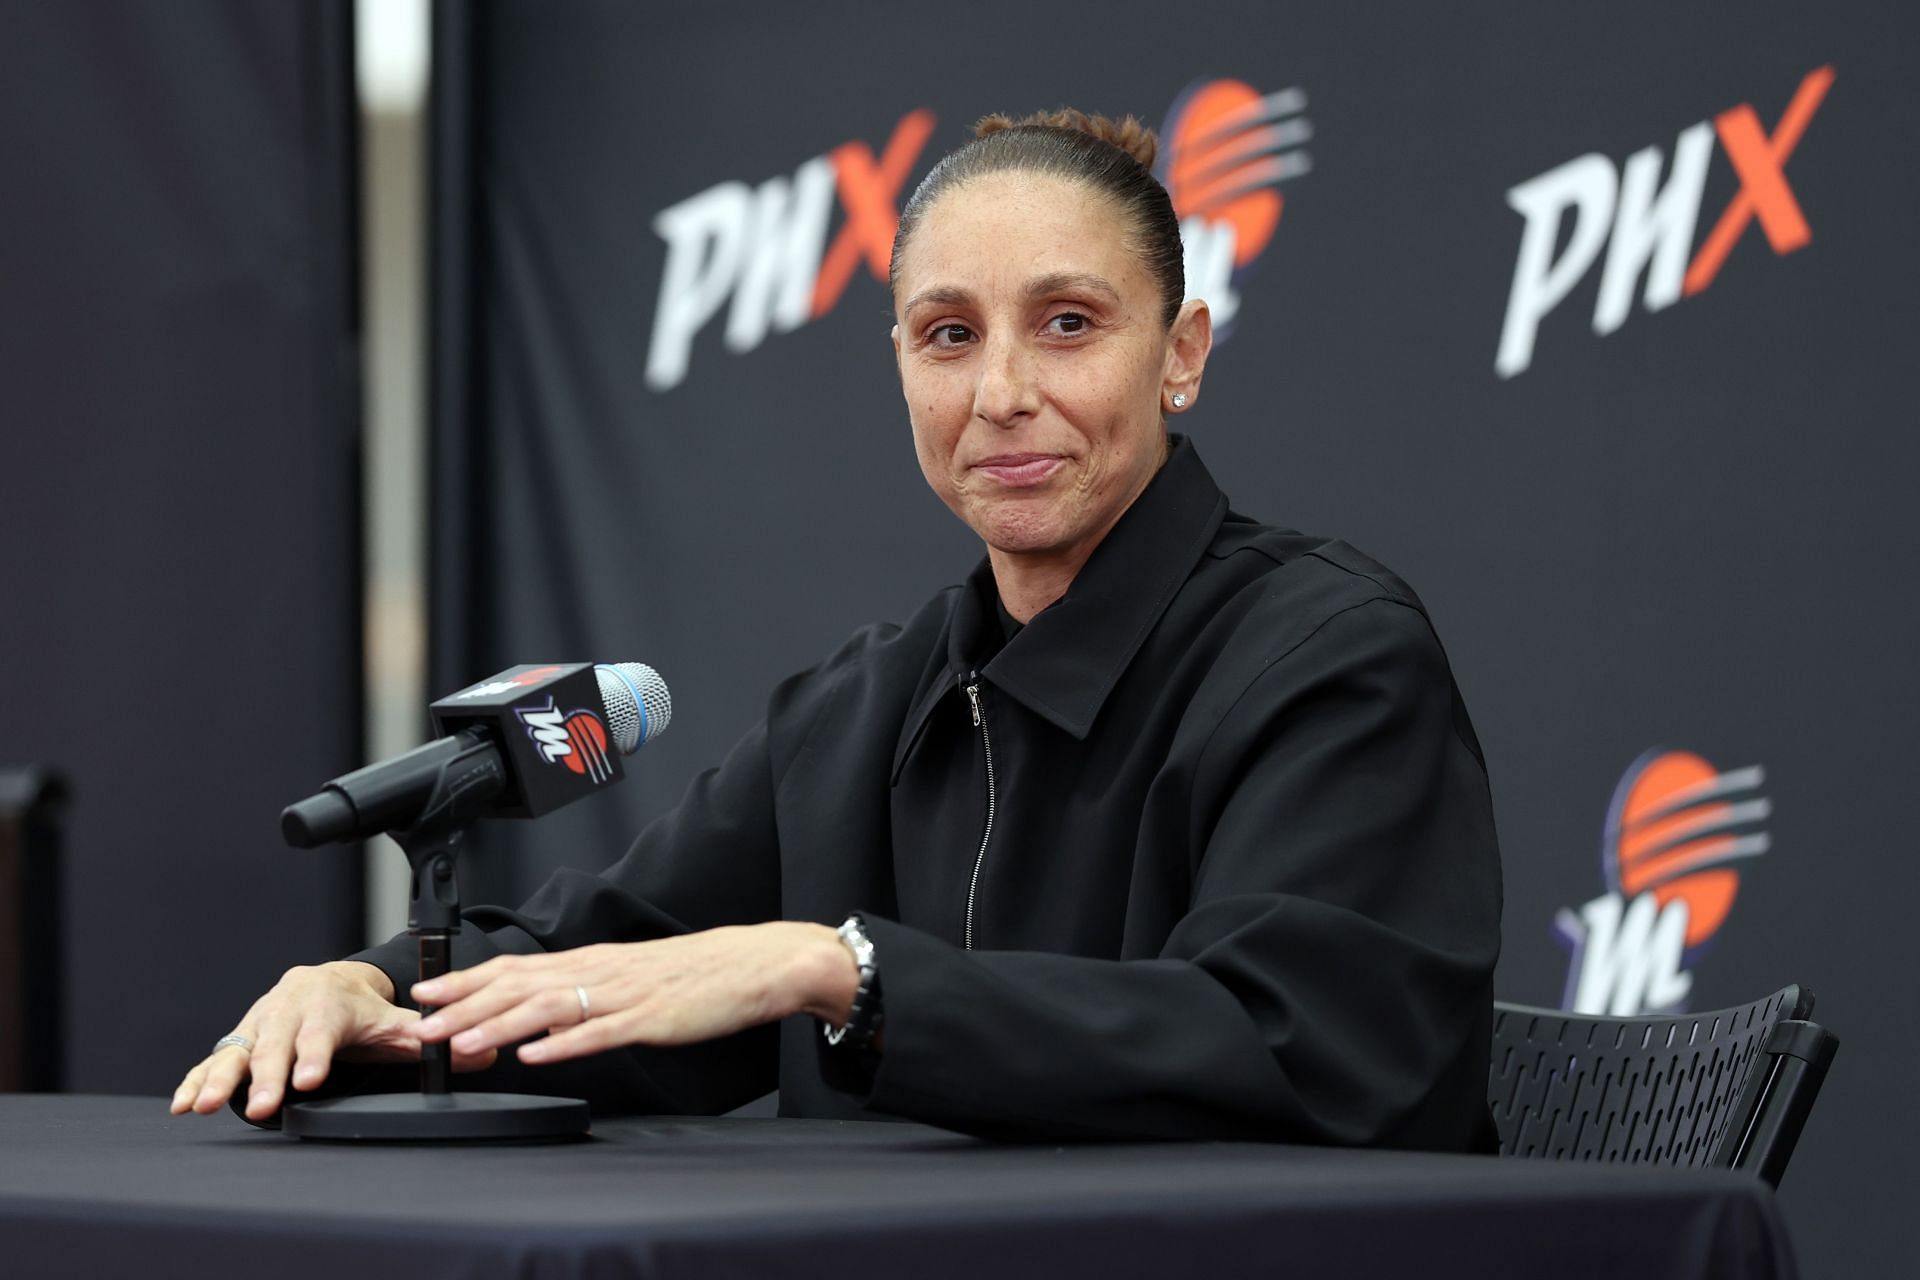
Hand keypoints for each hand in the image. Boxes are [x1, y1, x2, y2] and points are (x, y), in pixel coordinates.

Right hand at [168, 960, 497, 1121]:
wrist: (324, 982)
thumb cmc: (358, 1008)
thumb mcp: (393, 1021)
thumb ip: (427, 1039)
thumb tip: (482, 1052)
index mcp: (329, 1007)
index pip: (323, 1033)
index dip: (315, 1056)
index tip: (311, 1079)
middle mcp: (290, 1013)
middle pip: (276, 1044)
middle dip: (267, 1074)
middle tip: (264, 1105)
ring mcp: (260, 1026)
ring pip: (239, 1051)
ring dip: (220, 1078)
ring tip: (205, 1105)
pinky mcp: (239, 1040)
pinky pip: (214, 1059)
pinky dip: (196, 1079)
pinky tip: (183, 1103)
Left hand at [410, 923, 858, 1066]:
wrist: (757, 963)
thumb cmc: (699, 973)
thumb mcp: (634, 975)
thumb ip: (589, 990)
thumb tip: (542, 1015)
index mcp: (595, 960)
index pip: (519, 967)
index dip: (468, 979)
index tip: (426, 991)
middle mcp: (602, 970)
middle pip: (522, 984)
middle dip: (467, 1003)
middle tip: (422, 1021)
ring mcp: (626, 994)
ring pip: (551, 1007)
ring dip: (502, 1024)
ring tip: (462, 1040)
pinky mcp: (652, 1019)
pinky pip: (601, 1032)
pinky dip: (565, 1043)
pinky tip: (536, 1055)